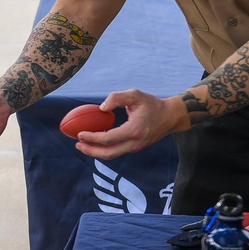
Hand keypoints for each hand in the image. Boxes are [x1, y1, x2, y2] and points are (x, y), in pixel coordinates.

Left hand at [72, 89, 187, 159]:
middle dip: (90, 151)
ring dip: (96, 152)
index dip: (92, 138)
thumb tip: (101, 108)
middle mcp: (134, 143)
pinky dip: (105, 148)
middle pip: (108, 153)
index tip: (80, 134)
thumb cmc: (152, 104)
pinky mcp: (136, 148)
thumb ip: (117, 98)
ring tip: (83, 145)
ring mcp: (136, 147)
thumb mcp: (135, 94)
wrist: (171, 116)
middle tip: (77, 144)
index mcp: (133, 130)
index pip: (108, 139)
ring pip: (112, 154)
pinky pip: (117, 151)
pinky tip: (97, 141)